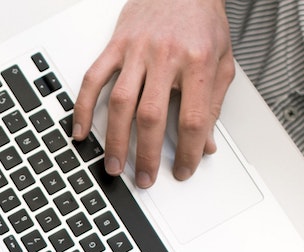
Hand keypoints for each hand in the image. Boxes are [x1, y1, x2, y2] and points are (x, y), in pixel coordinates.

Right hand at [73, 0, 234, 187]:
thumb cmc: (202, 20)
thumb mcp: (222, 61)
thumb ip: (213, 103)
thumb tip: (207, 143)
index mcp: (198, 63)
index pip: (193, 118)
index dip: (189, 151)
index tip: (184, 169)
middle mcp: (166, 56)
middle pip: (152, 116)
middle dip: (147, 154)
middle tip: (144, 178)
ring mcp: (137, 51)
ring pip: (121, 103)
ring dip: (115, 139)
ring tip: (114, 164)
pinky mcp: (116, 45)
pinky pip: (94, 78)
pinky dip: (84, 107)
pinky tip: (81, 130)